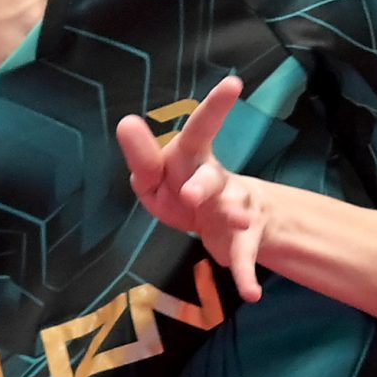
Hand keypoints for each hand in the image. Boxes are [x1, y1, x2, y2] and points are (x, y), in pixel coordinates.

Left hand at [115, 76, 269, 301]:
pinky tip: (251, 293)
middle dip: (204, 183)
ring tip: (237, 222)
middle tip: (191, 193)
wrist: (234, 223)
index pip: (199, 132)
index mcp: (193, 160)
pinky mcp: (243, 240)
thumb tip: (126, 122)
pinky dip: (246, 274)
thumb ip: (144, 157)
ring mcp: (233, 208)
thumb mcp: (159, 178)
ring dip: (234, 217)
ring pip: (234, 209)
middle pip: (212, 176)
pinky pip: (245, 257)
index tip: (236, 83)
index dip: (214, 109)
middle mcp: (217, 179)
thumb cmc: (187, 190)